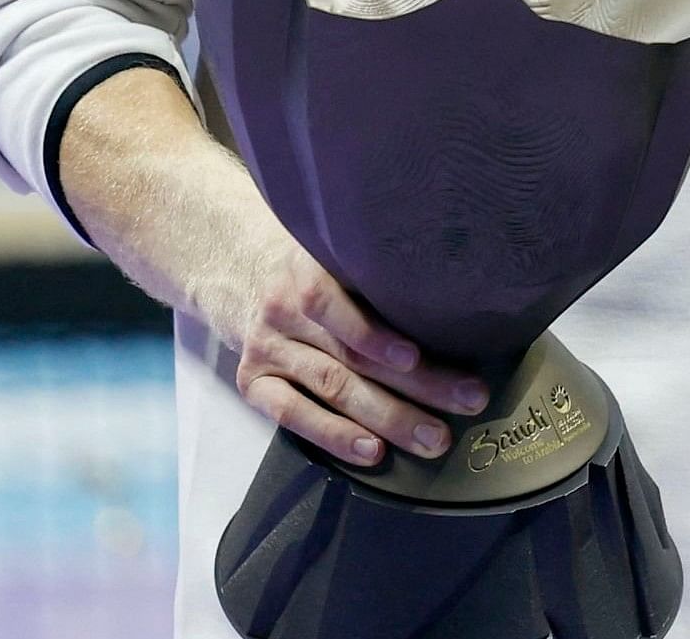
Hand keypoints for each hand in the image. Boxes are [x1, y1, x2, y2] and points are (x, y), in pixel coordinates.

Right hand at [50, 68, 488, 470]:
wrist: (218, 254)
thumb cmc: (298, 248)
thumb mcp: (326, 237)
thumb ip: (370, 259)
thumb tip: (454, 272)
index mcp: (305, 271)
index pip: (344, 311)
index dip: (378, 337)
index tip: (419, 356)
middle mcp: (283, 313)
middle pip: (355, 358)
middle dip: (419, 386)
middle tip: (471, 402)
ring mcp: (267, 350)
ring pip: (334, 390)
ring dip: (390, 419)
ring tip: (437, 439)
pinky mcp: (253, 381)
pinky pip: (293, 415)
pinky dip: (333, 435)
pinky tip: (372, 453)